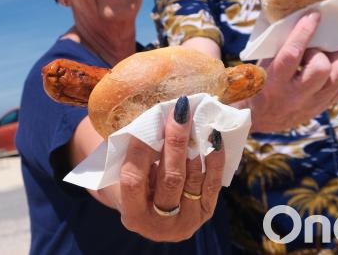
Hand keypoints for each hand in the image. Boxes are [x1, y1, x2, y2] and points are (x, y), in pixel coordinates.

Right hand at [117, 98, 224, 241]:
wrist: (151, 212)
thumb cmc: (132, 183)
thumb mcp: (123, 175)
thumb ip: (134, 155)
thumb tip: (155, 119)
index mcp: (133, 216)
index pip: (134, 179)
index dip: (140, 149)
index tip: (148, 121)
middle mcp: (160, 225)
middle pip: (170, 179)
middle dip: (175, 142)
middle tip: (180, 112)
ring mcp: (186, 221)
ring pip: (193, 179)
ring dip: (195, 146)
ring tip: (195, 119)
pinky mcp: (206, 213)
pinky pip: (213, 183)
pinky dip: (214, 159)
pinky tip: (213, 138)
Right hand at [247, 12, 337, 132]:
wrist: (256, 116)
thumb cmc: (257, 81)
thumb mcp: (261, 64)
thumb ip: (279, 46)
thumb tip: (301, 19)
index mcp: (273, 82)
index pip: (292, 54)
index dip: (304, 32)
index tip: (313, 15)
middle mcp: (295, 96)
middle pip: (322, 68)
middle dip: (321, 50)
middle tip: (314, 46)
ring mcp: (312, 103)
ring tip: (328, 51)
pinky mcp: (324, 106)